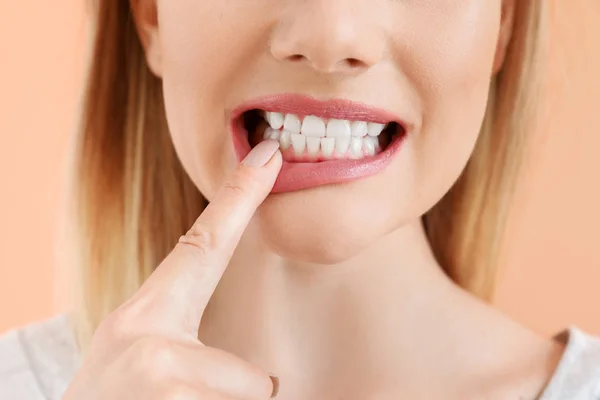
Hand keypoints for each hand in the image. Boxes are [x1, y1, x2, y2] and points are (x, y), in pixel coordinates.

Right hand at [63, 140, 281, 399]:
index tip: (269, 155)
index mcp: (143, 317)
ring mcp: (163, 374)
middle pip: (255, 377)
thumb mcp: (137, 362)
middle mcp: (152, 337)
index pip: (203, 245)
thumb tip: (263, 378)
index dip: (240, 199)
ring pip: (250, 399)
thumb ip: (183, 347)